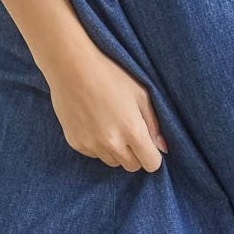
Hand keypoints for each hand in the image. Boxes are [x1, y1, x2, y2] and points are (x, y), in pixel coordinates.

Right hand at [43, 41, 168, 171]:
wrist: (71, 67)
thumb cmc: (110, 75)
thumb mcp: (140, 94)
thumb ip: (153, 124)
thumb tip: (163, 147)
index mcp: (132, 130)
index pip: (151, 164)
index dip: (152, 155)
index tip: (148, 144)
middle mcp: (112, 143)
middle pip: (132, 166)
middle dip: (135, 154)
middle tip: (128, 131)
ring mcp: (92, 145)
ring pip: (112, 162)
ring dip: (116, 150)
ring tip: (110, 124)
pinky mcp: (76, 143)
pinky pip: (94, 154)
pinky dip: (97, 145)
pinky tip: (94, 123)